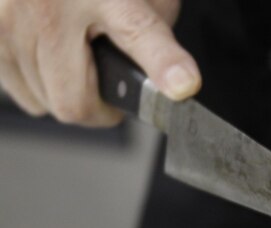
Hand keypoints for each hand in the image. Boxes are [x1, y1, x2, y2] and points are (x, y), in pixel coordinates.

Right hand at [0, 0, 199, 125]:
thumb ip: (155, 39)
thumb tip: (172, 82)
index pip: (140, 34)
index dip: (165, 64)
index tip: (184, 83)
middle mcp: (49, 5)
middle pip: (72, 104)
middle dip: (98, 106)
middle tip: (110, 85)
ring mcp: (10, 16)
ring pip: (40, 100)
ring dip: (64, 92)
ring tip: (78, 59)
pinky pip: (13, 83)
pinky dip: (33, 79)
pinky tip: (49, 53)